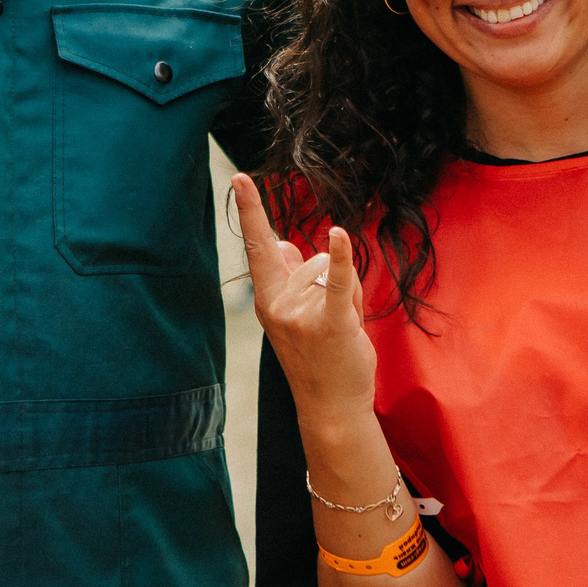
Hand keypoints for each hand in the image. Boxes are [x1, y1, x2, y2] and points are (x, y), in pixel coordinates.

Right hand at [230, 175, 377, 432]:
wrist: (331, 408)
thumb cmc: (317, 360)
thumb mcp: (292, 317)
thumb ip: (285, 277)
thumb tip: (281, 240)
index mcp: (267, 299)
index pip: (258, 246)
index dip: (250, 209)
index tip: (240, 178)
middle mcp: (278, 303)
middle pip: (314, 260)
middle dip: (332, 283)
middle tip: (331, 323)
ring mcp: (301, 314)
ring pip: (332, 272)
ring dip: (347, 295)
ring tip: (342, 330)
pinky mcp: (330, 322)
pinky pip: (337, 281)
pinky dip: (342, 258)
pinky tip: (340, 235)